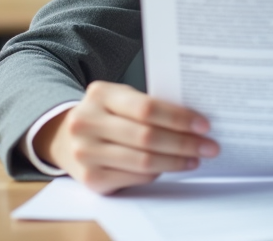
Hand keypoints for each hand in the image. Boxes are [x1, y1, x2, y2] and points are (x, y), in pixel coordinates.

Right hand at [34, 81, 218, 193]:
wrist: (64, 136)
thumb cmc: (105, 114)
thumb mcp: (119, 98)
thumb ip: (148, 105)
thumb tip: (194, 120)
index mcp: (100, 94)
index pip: (146, 107)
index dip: (179, 118)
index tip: (204, 125)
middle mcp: (87, 122)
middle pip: (147, 136)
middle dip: (184, 143)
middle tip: (209, 146)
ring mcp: (86, 152)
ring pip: (143, 161)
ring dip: (176, 161)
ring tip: (196, 158)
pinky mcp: (90, 178)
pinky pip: (134, 177)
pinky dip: (158, 172)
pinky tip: (172, 166)